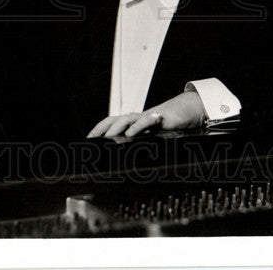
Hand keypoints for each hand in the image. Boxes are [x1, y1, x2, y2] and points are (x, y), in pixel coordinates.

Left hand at [86, 91, 205, 137]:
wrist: (185, 111)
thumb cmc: (166, 126)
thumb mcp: (150, 137)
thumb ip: (139, 145)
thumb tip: (126, 162)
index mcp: (132, 123)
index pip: (110, 123)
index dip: (98, 130)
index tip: (87, 141)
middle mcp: (136, 118)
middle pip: (114, 120)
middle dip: (101, 130)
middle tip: (92, 141)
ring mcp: (146, 117)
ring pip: (127, 119)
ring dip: (116, 128)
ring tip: (107, 138)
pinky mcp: (159, 118)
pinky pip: (146, 121)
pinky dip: (137, 127)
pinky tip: (130, 134)